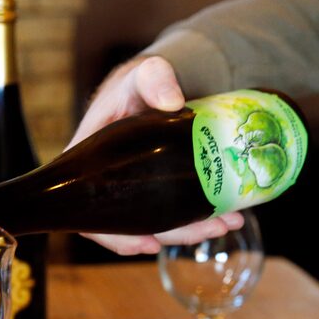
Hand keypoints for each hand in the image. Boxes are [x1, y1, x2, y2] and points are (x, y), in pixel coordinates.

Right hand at [68, 56, 242, 254]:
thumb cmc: (138, 83)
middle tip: (213, 228)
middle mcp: (109, 184)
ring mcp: (135, 189)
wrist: (155, 85)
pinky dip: (197, 217)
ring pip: (158, 222)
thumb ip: (153, 77)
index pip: (89, 214)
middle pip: (134, 225)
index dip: (114, 236)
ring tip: (228, 222)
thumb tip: (172, 101)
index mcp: (90, 164)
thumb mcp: (142, 75)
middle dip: (176, 233)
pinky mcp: (156, 188)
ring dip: (193, 229)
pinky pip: (172, 211)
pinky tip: (223, 217)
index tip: (149, 243)